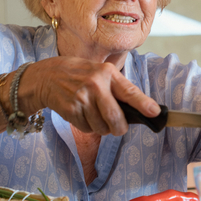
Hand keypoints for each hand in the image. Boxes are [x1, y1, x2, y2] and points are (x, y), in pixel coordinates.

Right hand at [20, 57, 160, 134]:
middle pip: (116, 119)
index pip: (129, 92)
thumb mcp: (99, 71)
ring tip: (93, 113)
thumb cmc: (78, 74)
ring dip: (101, 127)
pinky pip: (87, 128)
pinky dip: (87, 126)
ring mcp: (81, 98)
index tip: (155, 113)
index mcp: (107, 73)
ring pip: (102, 127)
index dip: (144, 104)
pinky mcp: (70, 109)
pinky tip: (81, 113)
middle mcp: (95, 84)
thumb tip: (139, 110)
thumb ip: (117, 88)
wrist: (45, 76)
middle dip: (120, 129)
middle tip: (118, 128)